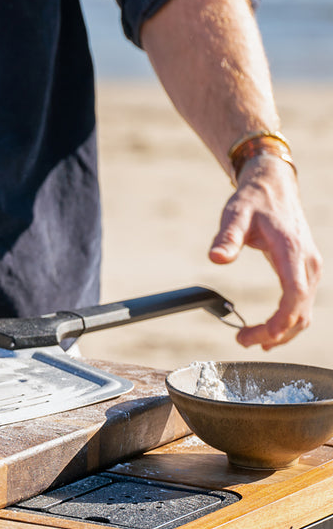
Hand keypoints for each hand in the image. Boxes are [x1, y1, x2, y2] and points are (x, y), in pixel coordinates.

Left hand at [209, 156, 321, 348]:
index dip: (281, 320)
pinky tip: (268, 332)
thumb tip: (216, 258)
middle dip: (274, 332)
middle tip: (242, 341)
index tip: (260, 336)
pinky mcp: (307, 271)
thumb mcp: (235, 215)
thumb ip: (226, 238)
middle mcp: (308, 262)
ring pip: (305, 311)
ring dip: (281, 332)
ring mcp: (311, 268)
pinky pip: (302, 304)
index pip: (294, 294)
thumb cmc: (252, 202)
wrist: (273, 187)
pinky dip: (287, 321)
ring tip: (250, 340)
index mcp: (292, 250)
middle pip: (300, 310)